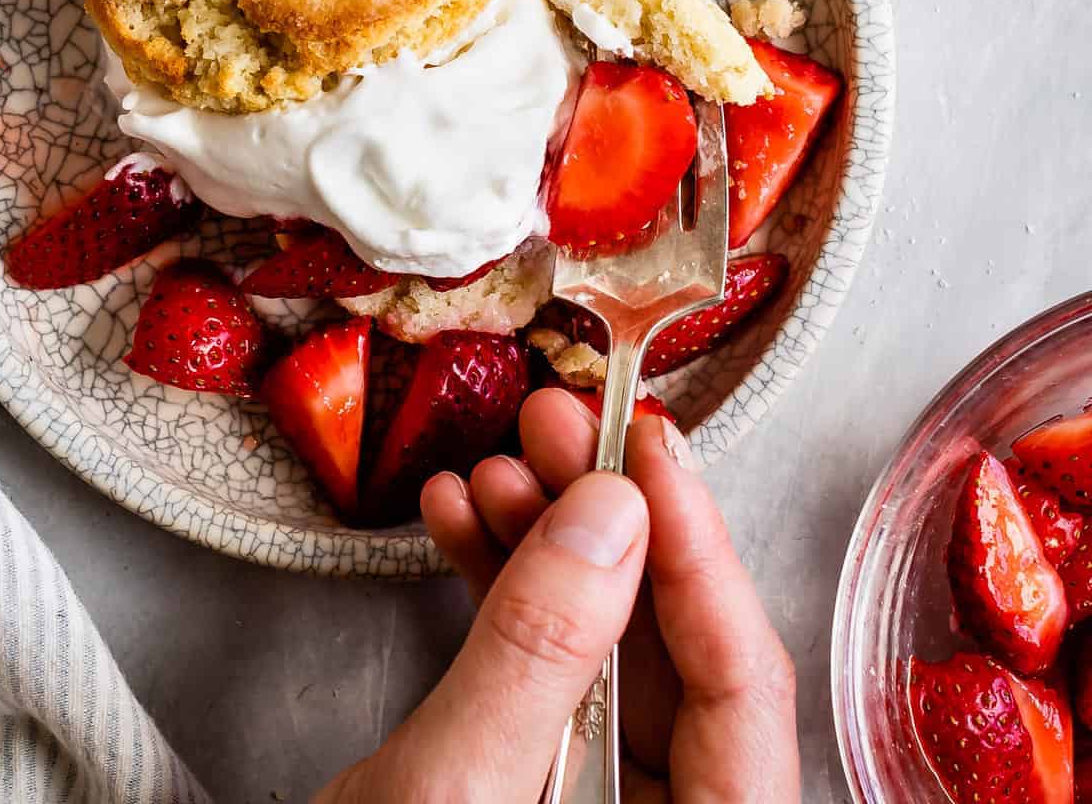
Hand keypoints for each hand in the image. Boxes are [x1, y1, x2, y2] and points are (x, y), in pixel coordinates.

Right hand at [318, 389, 799, 801]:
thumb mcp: (449, 794)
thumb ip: (537, 657)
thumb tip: (611, 515)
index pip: (745, 693)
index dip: (700, 552)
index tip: (648, 448)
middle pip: (673, 654)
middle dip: (608, 524)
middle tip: (561, 428)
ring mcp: (603, 803)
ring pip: (603, 646)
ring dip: (546, 544)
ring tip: (499, 466)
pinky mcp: (538, 778)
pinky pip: (541, 669)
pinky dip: (500, 588)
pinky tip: (464, 524)